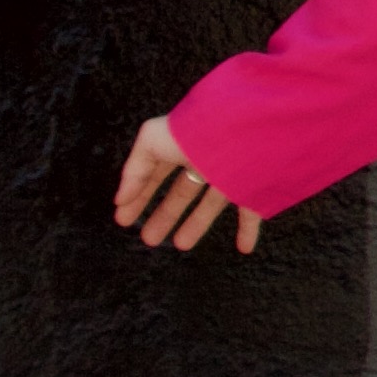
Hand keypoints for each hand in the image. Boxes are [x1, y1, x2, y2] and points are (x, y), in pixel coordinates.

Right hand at [114, 113, 260, 253]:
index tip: (124, 219)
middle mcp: (206, 157)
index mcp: (182, 144)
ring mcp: (232, 171)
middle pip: (182, 190)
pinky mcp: (256, 185)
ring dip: (197, 224)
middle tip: (149, 239)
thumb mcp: (153, 141)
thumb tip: (120, 199)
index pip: (155, 172)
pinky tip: (244, 248)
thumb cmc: (199, 130)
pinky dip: (249, 230)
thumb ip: (135, 169)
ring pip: (212, 202)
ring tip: (181, 245)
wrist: (250, 128)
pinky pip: (252, 210)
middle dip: (165, 214)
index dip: (139, 194)